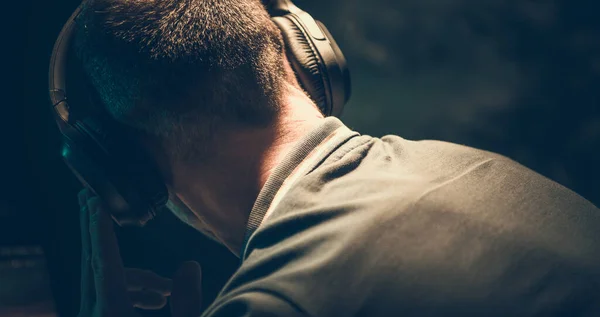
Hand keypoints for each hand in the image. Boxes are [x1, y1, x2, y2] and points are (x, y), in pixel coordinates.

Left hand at [77, 189, 203, 316]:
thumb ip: (188, 302)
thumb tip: (189, 266)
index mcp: (112, 313)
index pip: (104, 263)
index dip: (101, 229)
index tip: (95, 201)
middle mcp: (93, 314)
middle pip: (92, 263)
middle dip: (96, 228)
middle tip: (90, 196)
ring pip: (105, 283)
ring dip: (135, 277)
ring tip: (166, 290)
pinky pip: (106, 297)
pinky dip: (129, 292)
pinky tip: (157, 302)